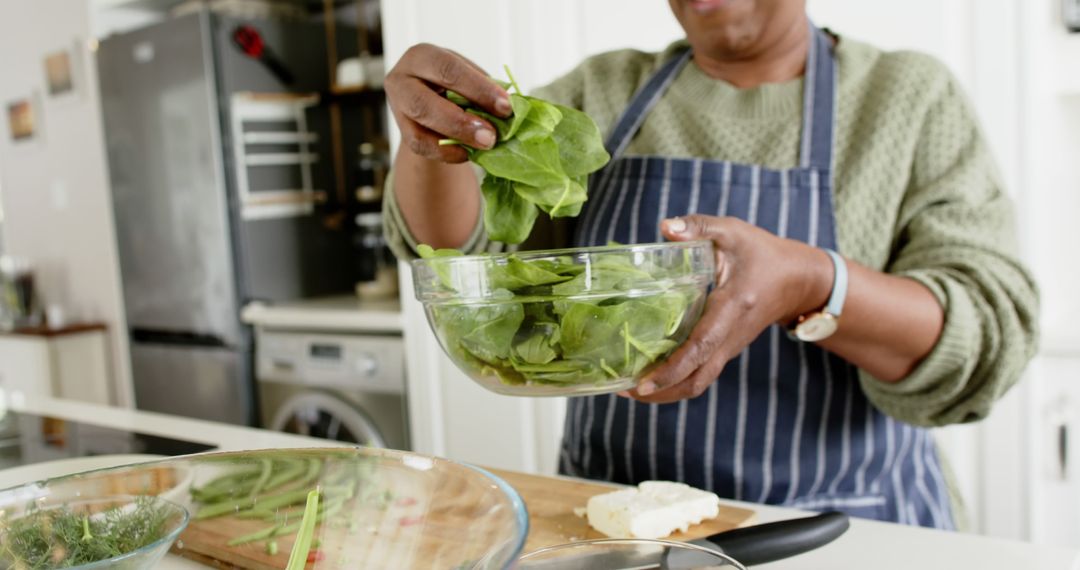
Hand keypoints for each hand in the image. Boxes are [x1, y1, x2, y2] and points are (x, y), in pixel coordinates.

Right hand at [385, 44, 511, 162]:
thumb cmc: (455, 85)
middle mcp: (403, 78)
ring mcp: (397, 106)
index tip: (506, 107)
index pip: (449, 70)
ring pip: (421, 126)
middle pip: (426, 101)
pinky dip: (447, 152)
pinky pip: (420, 145)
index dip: (478, 89)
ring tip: (484, 144)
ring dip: (455, 137)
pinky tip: (467, 153)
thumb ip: (484, 91)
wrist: (432, 104)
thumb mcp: (468, 79)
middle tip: (491, 136)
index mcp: (424, 56)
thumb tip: (511, 112)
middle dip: (462, 121)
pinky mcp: (401, 131)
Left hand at [626, 215, 833, 403]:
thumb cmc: (764, 253)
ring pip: (698, 382)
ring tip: (629, 390)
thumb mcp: (733, 232)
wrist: (799, 280)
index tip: (645, 384)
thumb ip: (699, 227)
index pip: (701, 348)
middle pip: (697, 379)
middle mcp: (731, 337)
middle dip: (661, 391)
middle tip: (623, 392)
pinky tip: (649, 374)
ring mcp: (730, 347)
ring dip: (666, 391)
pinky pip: (701, 373)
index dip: (672, 369)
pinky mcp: (726, 349)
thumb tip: (665, 227)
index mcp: (732, 309)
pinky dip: (676, 381)